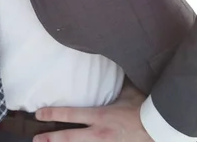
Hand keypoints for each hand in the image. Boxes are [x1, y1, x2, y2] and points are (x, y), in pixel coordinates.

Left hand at [34, 80, 152, 140]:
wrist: (160, 129)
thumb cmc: (143, 107)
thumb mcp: (126, 91)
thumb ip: (113, 82)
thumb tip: (107, 62)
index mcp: (101, 115)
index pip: (71, 114)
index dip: (53, 114)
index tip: (38, 114)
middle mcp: (99, 134)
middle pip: (70, 138)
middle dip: (51, 138)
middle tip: (35, 139)